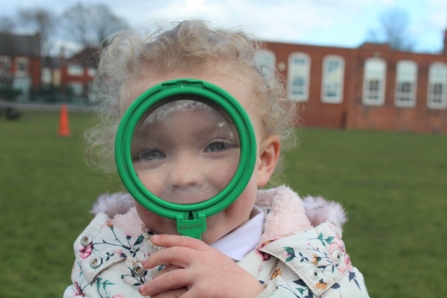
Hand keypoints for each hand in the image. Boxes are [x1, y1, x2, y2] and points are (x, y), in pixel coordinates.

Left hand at [139, 234, 264, 297]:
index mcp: (208, 250)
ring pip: (170, 277)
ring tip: (145, 290)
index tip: (153, 240)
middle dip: (156, 258)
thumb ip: (203, 257)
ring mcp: (202, 274)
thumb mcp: (219, 261)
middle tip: (144, 265)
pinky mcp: (203, 291)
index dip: (167, 238)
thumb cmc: (235, 280)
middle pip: (173, 253)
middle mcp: (203, 259)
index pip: (184, 240)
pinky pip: (179, 297)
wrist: (250, 293)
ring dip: (154, 284)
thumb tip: (181, 259)